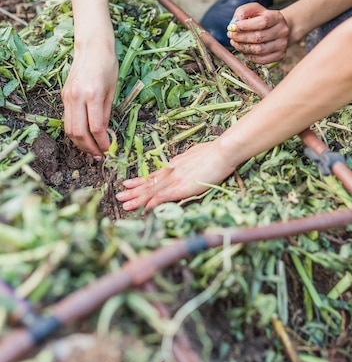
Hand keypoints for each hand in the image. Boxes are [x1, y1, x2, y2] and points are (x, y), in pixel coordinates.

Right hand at [62, 44, 117, 157]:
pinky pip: (67, 119)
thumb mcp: (112, 90)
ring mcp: (67, 97)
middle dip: (89, 148)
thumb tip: (105, 134)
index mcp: (92, 95)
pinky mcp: (63, 96)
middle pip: (78, 133)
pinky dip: (75, 131)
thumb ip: (106, 113)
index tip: (109, 150)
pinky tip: (85, 136)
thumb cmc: (107, 65)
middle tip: (100, 155)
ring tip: (91, 150)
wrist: (92, 47)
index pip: (95, 128)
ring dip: (80, 143)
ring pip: (69, 129)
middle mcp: (76, 97)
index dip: (102, 143)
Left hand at [116, 141, 235, 211]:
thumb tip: (185, 163)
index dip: (140, 180)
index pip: (154, 174)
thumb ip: (188, 160)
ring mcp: (175, 180)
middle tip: (119, 195)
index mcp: (175, 164)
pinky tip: (143, 210)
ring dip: (137, 199)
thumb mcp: (197, 154)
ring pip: (151, 191)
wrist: (222, 152)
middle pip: (149, 183)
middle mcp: (171, 171)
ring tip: (124, 203)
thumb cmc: (215, 152)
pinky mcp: (181, 188)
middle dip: (133, 190)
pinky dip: (151, 204)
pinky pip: (162, 198)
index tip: (128, 183)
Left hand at [227, 3, 289, 63]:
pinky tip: (244, 50)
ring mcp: (282, 44)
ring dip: (242, 47)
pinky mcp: (280, 55)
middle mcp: (282, 31)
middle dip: (240, 37)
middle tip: (231, 36)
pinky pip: (261, 60)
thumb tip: (234, 22)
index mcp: (277, 17)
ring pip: (259, 50)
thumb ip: (243, 11)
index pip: (262, 22)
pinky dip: (249, 56)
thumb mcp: (254, 9)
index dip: (244, 26)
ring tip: (235, 42)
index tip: (232, 27)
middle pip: (259, 37)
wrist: (278, 28)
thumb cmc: (263, 18)